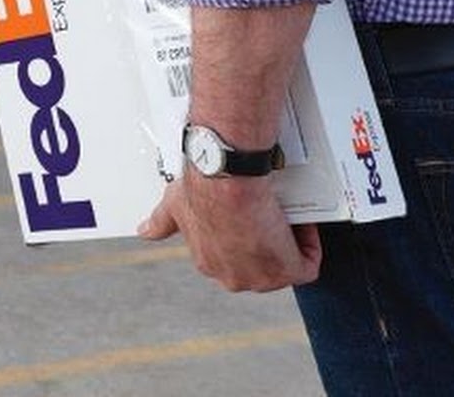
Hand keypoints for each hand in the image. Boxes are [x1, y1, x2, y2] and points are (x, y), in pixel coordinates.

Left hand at [138, 169, 321, 292]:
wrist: (226, 176)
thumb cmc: (201, 186)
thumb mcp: (174, 204)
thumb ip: (161, 221)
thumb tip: (145, 231)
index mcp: (208, 261)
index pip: (229, 258)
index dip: (242, 236)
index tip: (248, 215)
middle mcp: (233, 276)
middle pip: (258, 264)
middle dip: (266, 241)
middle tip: (269, 211)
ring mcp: (260, 277)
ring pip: (282, 265)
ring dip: (287, 240)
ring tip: (282, 210)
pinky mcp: (286, 270)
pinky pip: (306, 265)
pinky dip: (308, 244)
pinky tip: (301, 220)